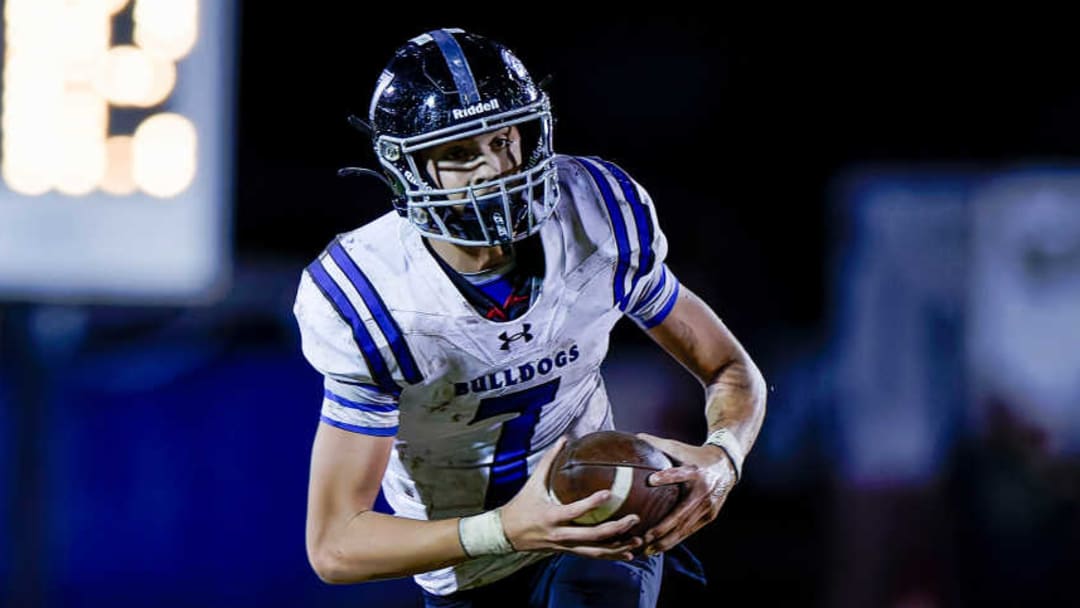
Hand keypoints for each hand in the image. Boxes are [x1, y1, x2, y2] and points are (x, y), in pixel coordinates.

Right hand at [500, 436, 644, 559]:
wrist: (506, 534)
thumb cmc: (521, 505)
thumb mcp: (533, 482)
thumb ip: (549, 460)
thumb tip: (564, 438)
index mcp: (551, 516)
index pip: (575, 511)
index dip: (592, 503)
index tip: (610, 493)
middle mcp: (559, 534)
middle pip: (592, 536)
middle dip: (615, 529)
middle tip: (635, 518)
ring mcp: (564, 546)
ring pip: (595, 551)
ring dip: (618, 547)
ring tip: (638, 539)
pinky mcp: (567, 551)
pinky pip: (592, 556)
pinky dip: (611, 555)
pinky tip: (628, 553)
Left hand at [635, 432, 737, 555]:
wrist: (726, 466)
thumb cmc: (696, 456)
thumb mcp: (680, 448)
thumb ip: (658, 444)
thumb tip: (636, 436)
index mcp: (696, 471)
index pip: (681, 473)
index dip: (668, 476)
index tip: (652, 479)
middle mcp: (703, 491)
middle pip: (682, 513)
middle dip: (662, 528)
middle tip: (643, 537)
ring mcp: (708, 507)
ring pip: (685, 528)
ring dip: (666, 541)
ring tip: (647, 551)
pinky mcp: (710, 516)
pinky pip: (689, 531)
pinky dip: (674, 540)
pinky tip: (659, 548)